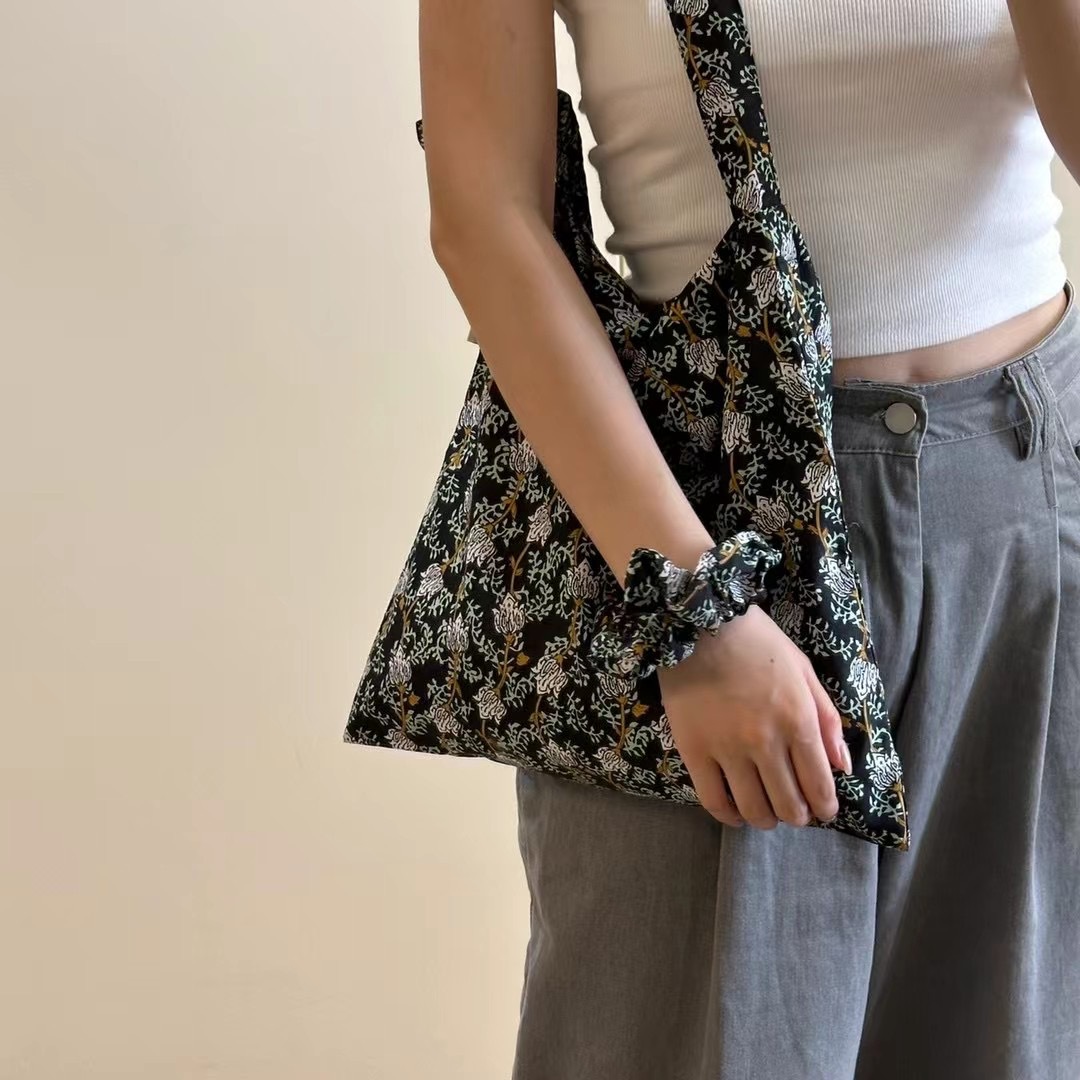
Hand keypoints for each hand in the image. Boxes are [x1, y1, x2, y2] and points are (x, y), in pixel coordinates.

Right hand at [656, 604, 848, 829]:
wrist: (699, 622)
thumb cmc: (757, 641)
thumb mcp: (804, 670)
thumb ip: (827, 719)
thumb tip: (842, 767)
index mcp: (798, 721)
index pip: (819, 784)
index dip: (824, 807)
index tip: (822, 811)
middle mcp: (766, 742)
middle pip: (788, 804)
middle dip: (797, 816)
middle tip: (795, 812)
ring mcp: (728, 749)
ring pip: (753, 808)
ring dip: (766, 819)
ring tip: (767, 814)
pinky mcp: (694, 750)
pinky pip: (713, 800)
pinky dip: (728, 816)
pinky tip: (735, 813)